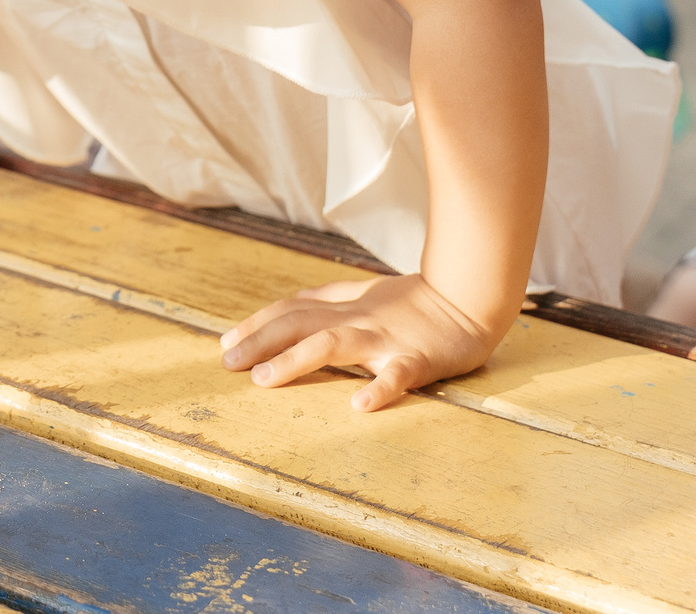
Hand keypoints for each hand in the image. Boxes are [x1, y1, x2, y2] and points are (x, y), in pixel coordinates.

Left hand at [218, 272, 496, 411]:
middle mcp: (357, 319)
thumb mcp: (366, 290)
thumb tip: (292, 302)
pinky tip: (358, 406)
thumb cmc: (416, 299)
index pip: (292, 310)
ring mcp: (385, 338)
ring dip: (296, 360)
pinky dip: (377, 389)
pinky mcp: (416, 359)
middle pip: (300, 324)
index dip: (257, 324)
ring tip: (265, 378)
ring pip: (333, 343)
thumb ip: (329, 297)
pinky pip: (395, 375)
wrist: (470, 296)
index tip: (226, 342)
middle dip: (261, 341)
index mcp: (346, 306)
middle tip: (227, 363)